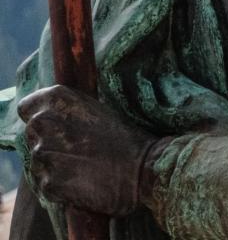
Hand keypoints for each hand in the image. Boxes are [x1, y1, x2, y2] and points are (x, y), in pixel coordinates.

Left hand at [18, 85, 157, 216]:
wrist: (143, 169)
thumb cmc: (126, 137)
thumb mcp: (97, 110)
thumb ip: (67, 110)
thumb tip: (52, 117)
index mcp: (57, 99)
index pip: (26, 107)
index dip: (40, 116)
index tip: (55, 124)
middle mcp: (44, 123)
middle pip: (32, 134)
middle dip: (49, 141)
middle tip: (77, 147)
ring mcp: (43, 154)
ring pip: (39, 161)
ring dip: (55, 164)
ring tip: (83, 166)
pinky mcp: (48, 183)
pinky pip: (47, 184)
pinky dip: (61, 185)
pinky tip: (82, 181)